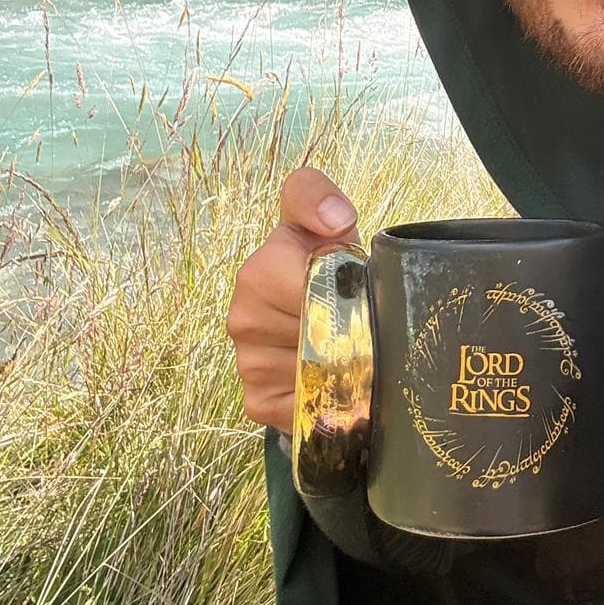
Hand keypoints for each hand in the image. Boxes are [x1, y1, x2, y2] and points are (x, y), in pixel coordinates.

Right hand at [226, 164, 359, 430]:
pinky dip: (329, 395)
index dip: (344, 293)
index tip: (355, 284)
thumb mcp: (325, 219)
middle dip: (350, 329)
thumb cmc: (324, 259)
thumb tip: (333, 218)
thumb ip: (318, 197)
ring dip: (343, 362)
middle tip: (360, 318)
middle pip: (321, 338)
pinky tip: (332, 373)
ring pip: (317, 373)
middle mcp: (243, 318)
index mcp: (259, 271)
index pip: (311, 291)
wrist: (319, 305)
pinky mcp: (257, 402)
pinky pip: (305, 406)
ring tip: (347, 341)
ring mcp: (247, 362)